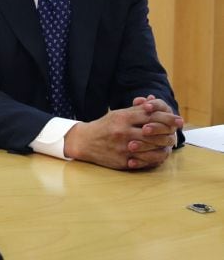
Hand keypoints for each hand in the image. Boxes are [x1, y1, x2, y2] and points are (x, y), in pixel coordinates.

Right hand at [64, 98, 181, 169]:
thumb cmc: (104, 126)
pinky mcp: (121, 160)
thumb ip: (136, 110)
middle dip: (168, 132)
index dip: (167, 117)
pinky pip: (143, 160)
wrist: (84, 141)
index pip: (150, 116)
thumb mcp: (117, 114)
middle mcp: (122, 132)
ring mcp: (122, 147)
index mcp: (122, 118)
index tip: (178, 119)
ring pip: (150, 147)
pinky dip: (153, 158)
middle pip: (153, 132)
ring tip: (170, 143)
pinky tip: (159, 154)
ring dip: (163, 146)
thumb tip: (153, 102)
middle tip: (177, 132)